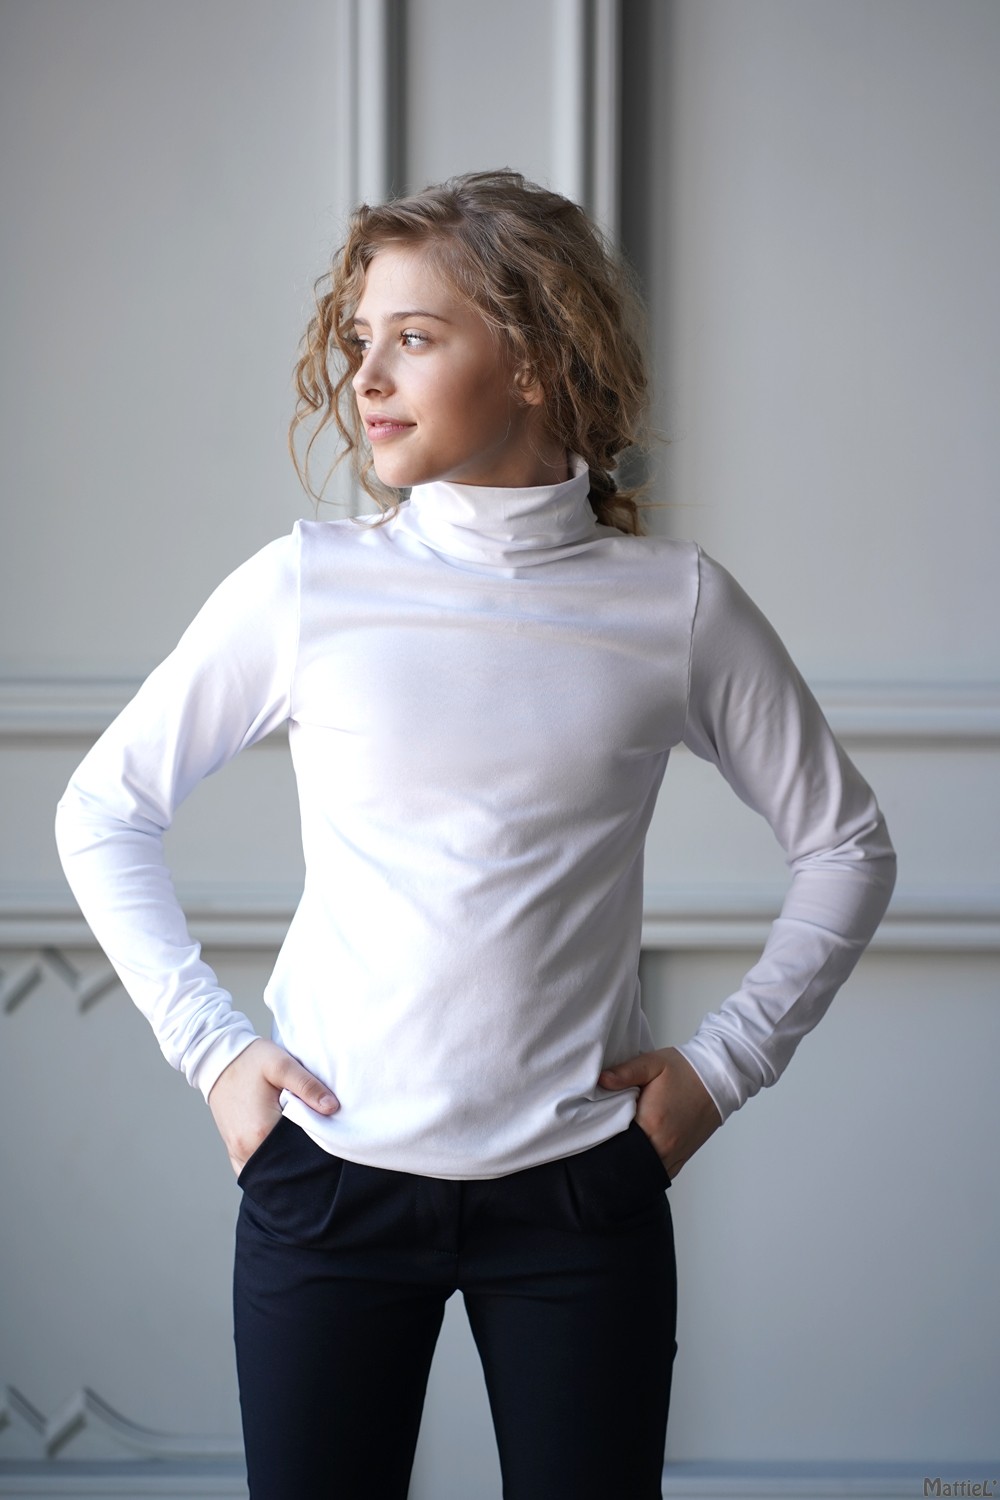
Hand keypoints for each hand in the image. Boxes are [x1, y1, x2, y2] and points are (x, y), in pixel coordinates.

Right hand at [207, 1038, 338, 1175]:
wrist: (218, 1058)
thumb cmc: (250, 1060)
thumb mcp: (282, 1065)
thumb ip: (308, 1086)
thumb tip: (332, 1107)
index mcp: (261, 1132)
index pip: (301, 1152)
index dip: (319, 1143)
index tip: (329, 1130)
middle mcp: (247, 1149)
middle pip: (286, 1165)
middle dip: (304, 1156)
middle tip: (317, 1133)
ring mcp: (238, 1152)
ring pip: (271, 1170)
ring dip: (288, 1161)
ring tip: (300, 1138)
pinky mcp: (233, 1150)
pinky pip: (255, 1169)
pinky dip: (271, 1165)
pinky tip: (283, 1149)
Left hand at [599, 1046, 721, 1178]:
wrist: (717, 1077)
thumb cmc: (684, 1070)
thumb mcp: (652, 1063)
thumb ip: (624, 1073)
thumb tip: (600, 1080)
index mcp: (651, 1123)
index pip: (615, 1143)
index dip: (600, 1141)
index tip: (589, 1135)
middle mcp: (663, 1146)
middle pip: (627, 1163)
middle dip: (611, 1156)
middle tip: (599, 1144)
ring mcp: (674, 1155)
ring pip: (643, 1173)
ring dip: (629, 1164)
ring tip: (615, 1151)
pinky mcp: (682, 1158)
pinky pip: (659, 1174)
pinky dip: (645, 1170)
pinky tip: (635, 1159)